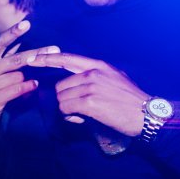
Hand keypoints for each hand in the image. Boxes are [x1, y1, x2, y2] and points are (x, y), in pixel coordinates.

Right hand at [0, 20, 58, 130]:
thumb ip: (5, 56)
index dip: (12, 32)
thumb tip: (23, 40)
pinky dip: (28, 86)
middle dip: (36, 54)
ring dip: (27, 77)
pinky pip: (19, 88)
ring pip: (19, 76)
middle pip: (15, 59)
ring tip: (32, 79)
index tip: (26, 24)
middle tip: (54, 49)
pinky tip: (34, 85)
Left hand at [28, 52, 147, 136]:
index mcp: (99, 65)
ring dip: (68, 110)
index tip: (32, 59)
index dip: (47, 58)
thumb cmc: (132, 101)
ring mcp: (90, 86)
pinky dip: (70, 117)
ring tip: (84, 116)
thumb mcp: (115, 79)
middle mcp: (93, 72)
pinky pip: (65, 109)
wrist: (146, 114)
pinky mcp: (89, 102)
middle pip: (60, 85)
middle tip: (78, 110)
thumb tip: (78, 84)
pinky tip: (83, 120)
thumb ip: (96, 77)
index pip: (67, 58)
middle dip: (64, 100)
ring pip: (61, 98)